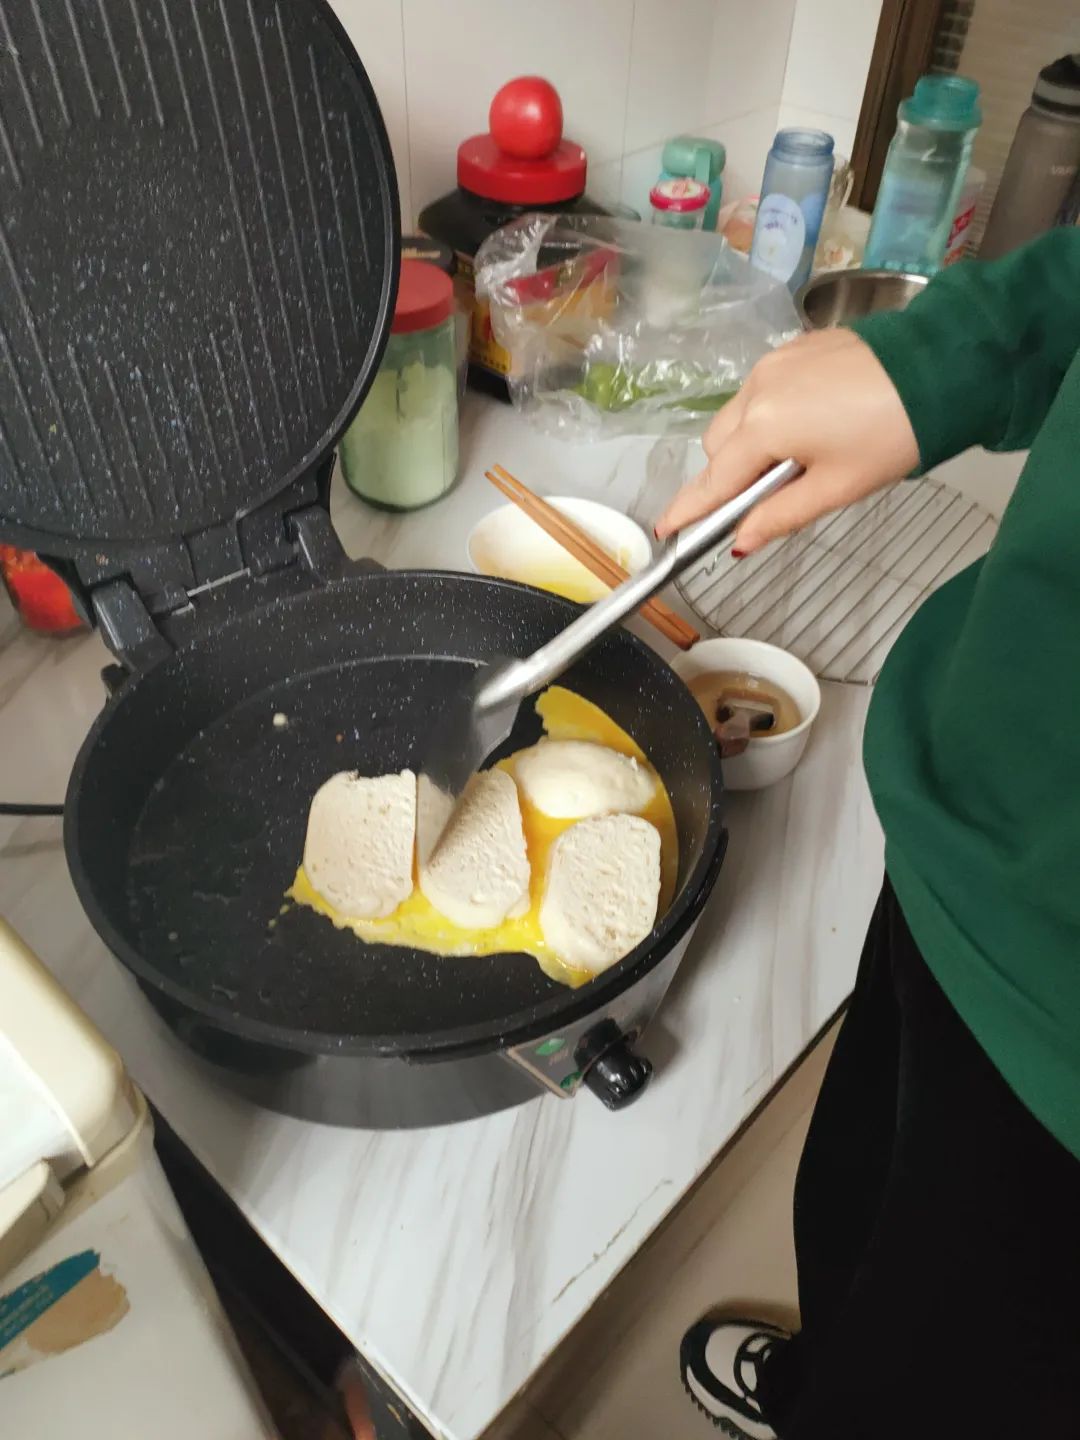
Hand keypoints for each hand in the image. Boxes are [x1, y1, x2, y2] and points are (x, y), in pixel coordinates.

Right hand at [655, 329, 919, 553]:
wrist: (941, 366)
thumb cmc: (893, 434)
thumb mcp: (837, 487)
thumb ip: (780, 515)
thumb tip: (740, 542)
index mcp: (764, 427)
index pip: (714, 480)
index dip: (688, 509)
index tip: (664, 529)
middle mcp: (757, 390)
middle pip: (719, 445)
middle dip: (731, 474)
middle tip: (771, 494)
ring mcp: (774, 363)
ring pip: (739, 415)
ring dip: (752, 442)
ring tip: (804, 454)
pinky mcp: (795, 347)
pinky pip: (764, 390)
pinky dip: (773, 414)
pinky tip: (815, 421)